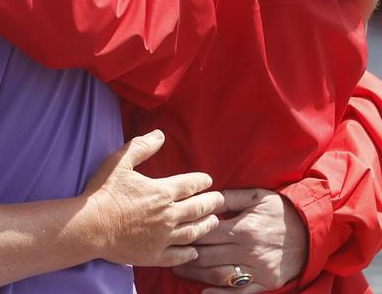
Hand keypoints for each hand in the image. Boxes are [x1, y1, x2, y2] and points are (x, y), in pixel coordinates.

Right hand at [82, 130, 224, 266]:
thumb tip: (160, 135)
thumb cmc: (102, 192)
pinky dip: (189, 253)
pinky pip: (178, 256)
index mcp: (161, 192)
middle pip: (198, 209)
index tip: (208, 181)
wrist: (90, 226)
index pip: (190, 185)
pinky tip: (193, 251)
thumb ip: (141, 147)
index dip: (202, 181)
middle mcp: (168, 215)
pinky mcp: (155, 255)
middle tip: (220, 200)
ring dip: (206, 226)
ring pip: (194, 232)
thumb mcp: (118, 163)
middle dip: (212, 203)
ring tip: (213, 222)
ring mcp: (163, 237)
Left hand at [173, 188, 307, 293]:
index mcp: (243, 229)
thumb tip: (204, 197)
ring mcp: (258, 269)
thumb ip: (228, 197)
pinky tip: (204, 292)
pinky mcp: (267, 282)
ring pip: (218, 275)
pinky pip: (241, 292)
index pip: (204, 234)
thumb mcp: (256, 196)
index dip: (185, 235)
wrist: (313, 230)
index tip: (170, 234)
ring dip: (195, 275)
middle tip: (168, 255)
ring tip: (178, 270)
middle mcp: (248, 251)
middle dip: (184, 256)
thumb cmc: (281, 210)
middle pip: (206, 256)